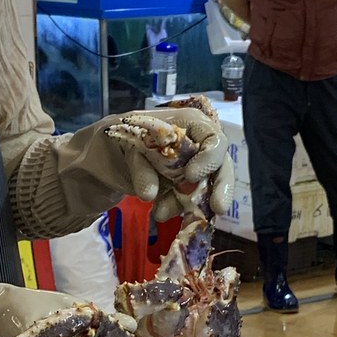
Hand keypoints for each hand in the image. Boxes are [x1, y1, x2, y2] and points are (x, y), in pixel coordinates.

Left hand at [110, 105, 234, 219]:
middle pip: (221, 166)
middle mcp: (199, 146)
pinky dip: (176, 208)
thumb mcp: (127, 146)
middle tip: (218, 208)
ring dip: (188, 205)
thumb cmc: (125, 138)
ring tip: (161, 212)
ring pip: (206, 189)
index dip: (209, 158)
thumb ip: (141, 168)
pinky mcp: (185, 188)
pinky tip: (160, 211)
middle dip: (221, 188)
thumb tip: (150, 194)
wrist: (115, 155)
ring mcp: (194, 169)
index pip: (213, 138)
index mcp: (190, 124)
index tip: (192, 176)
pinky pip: (189, 201)